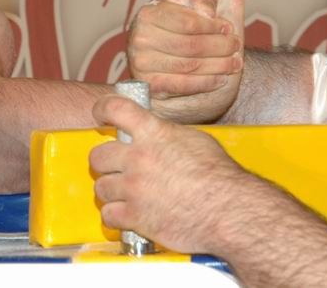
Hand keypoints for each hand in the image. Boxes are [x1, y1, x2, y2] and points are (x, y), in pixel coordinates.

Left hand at [88, 94, 248, 252]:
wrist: (228, 209)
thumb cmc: (219, 175)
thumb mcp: (193, 139)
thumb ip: (166, 134)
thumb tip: (155, 133)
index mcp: (153, 132)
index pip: (115, 108)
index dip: (103, 109)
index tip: (101, 115)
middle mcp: (138, 158)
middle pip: (98, 155)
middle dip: (106, 162)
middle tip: (116, 167)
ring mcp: (134, 188)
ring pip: (101, 188)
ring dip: (111, 191)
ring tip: (125, 194)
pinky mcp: (135, 217)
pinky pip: (108, 215)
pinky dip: (116, 216)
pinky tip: (127, 214)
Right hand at [128, 0, 243, 122]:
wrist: (182, 80)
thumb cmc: (198, 38)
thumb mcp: (207, 7)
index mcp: (150, 11)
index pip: (187, 19)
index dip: (213, 25)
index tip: (229, 28)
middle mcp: (139, 34)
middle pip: (190, 43)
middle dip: (220, 46)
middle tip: (235, 46)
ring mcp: (141, 61)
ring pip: (189, 64)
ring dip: (218, 64)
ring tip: (234, 63)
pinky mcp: (148, 84)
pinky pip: (183, 84)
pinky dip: (206, 81)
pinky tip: (220, 78)